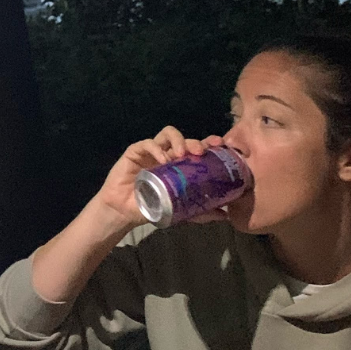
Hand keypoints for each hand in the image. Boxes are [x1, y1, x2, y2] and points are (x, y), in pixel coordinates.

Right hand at [96, 126, 226, 226]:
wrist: (125, 212)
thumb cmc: (153, 207)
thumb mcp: (181, 210)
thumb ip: (201, 212)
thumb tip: (225, 215)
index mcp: (180, 165)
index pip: (197, 148)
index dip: (209, 143)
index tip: (221, 146)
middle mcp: (168, 155)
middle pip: (185, 140)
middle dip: (195, 142)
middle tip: (200, 152)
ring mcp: (152, 152)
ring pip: (167, 134)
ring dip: (178, 140)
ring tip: (181, 153)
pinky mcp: (135, 151)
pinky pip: (148, 143)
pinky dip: (157, 149)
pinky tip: (163, 160)